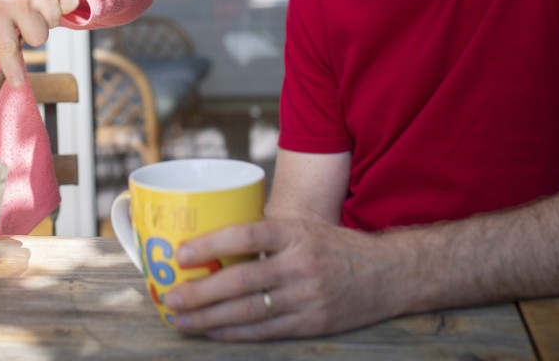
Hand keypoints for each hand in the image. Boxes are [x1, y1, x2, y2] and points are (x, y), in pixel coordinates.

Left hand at [0, 0, 80, 86]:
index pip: (6, 45)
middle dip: (37, 28)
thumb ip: (5, 30)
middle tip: (30, 10)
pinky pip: (69, 8)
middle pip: (38, 38)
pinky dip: (64, 1)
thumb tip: (16, 76)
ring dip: (49, 13)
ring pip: (54, 24)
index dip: (12, 68)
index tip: (18, 86)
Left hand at [164, 217, 402, 340]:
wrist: (388, 274)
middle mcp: (300, 264)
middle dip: (200, 292)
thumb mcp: (303, 226)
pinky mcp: (313, 323)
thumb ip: (266, 231)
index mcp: (294, 232)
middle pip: (241, 280)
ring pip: (249, 310)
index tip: (180, 254)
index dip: (210, 245)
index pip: (246, 234)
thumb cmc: (335, 246)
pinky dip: (234, 331)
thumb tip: (212, 234)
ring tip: (181, 319)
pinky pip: (265, 330)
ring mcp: (307, 297)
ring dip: (209, 317)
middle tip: (170, 298)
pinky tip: (212, 330)